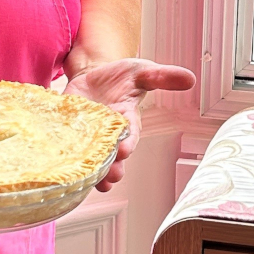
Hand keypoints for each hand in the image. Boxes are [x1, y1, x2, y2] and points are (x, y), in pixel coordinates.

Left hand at [63, 59, 195, 191]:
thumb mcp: (142, 71)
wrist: (93, 73)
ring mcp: (89, 135)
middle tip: (110, 176)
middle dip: (112, 168)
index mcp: (128, 120)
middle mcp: (109, 133)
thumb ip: (163, 76)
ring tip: (92, 182)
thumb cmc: (121, 76)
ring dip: (94, 172)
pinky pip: (68, 148)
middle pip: (113, 157)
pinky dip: (66, 157)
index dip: (128, 144)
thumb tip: (190, 78)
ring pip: (93, 160)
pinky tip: (62, 166)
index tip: (125, 150)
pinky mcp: (69, 131)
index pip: (131, 136)